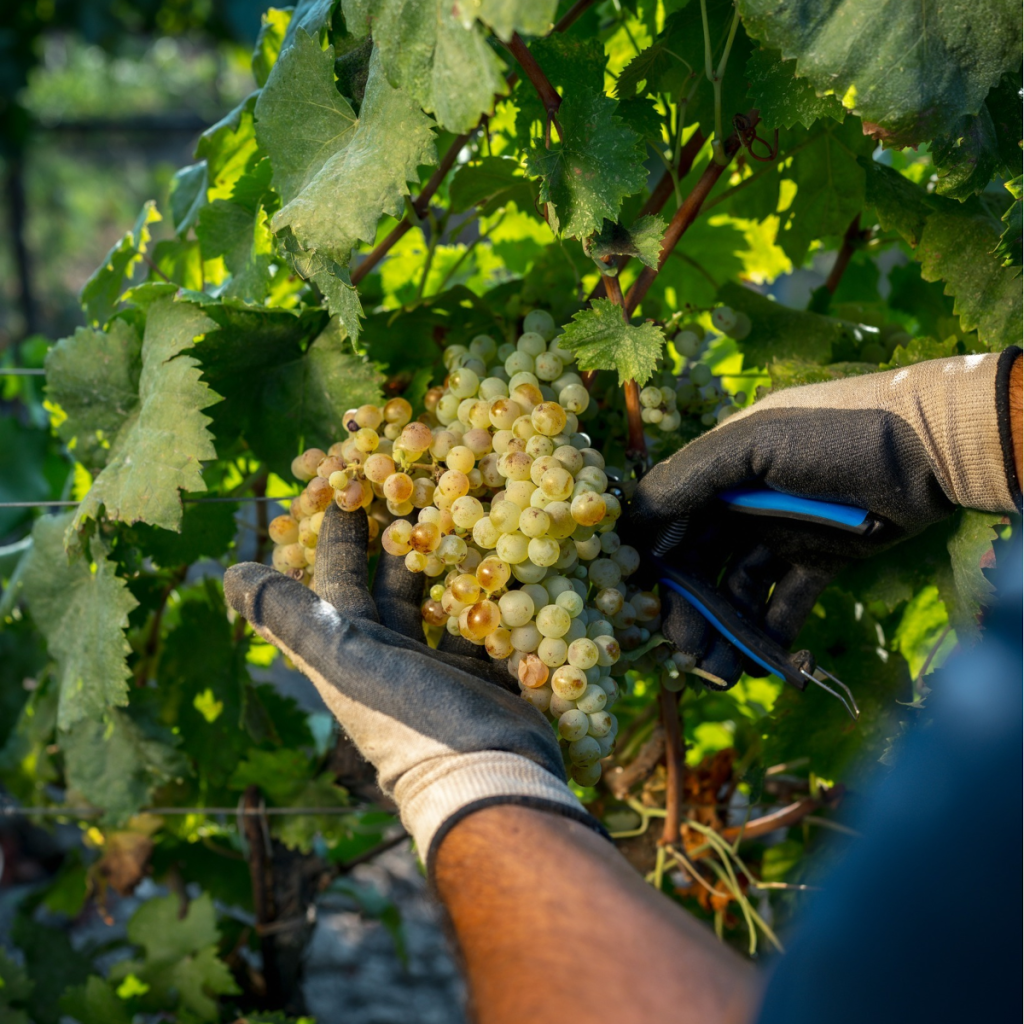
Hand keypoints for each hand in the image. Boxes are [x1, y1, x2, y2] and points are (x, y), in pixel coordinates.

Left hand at [223, 504, 600, 865]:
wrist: (485, 775)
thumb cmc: (409, 714)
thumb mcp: (341, 659)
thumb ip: (292, 617)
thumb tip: (229, 575)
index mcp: (348, 650)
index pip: (336, 580)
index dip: (337, 537)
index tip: (347, 487)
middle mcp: (388, 659)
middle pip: (387, 589)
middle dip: (395, 542)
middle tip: (411, 491)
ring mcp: (436, 670)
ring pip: (435, 605)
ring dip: (442, 566)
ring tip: (457, 519)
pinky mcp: (482, 678)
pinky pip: (477, 628)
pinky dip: (482, 601)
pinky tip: (495, 571)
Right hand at [631, 351, 1020, 687]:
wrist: (930, 450)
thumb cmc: (835, 435)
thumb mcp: (756, 442)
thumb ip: (692, 475)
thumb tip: (633, 515)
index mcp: (721, 471)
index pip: (671, 521)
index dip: (656, 565)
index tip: (643, 608)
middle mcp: (743, 503)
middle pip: (701, 564)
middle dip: (691, 610)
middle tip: (686, 655)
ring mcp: (780, 533)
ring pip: (738, 589)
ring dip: (726, 628)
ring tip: (721, 671)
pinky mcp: (819, 560)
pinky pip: (785, 601)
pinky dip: (771, 630)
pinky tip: (763, 659)